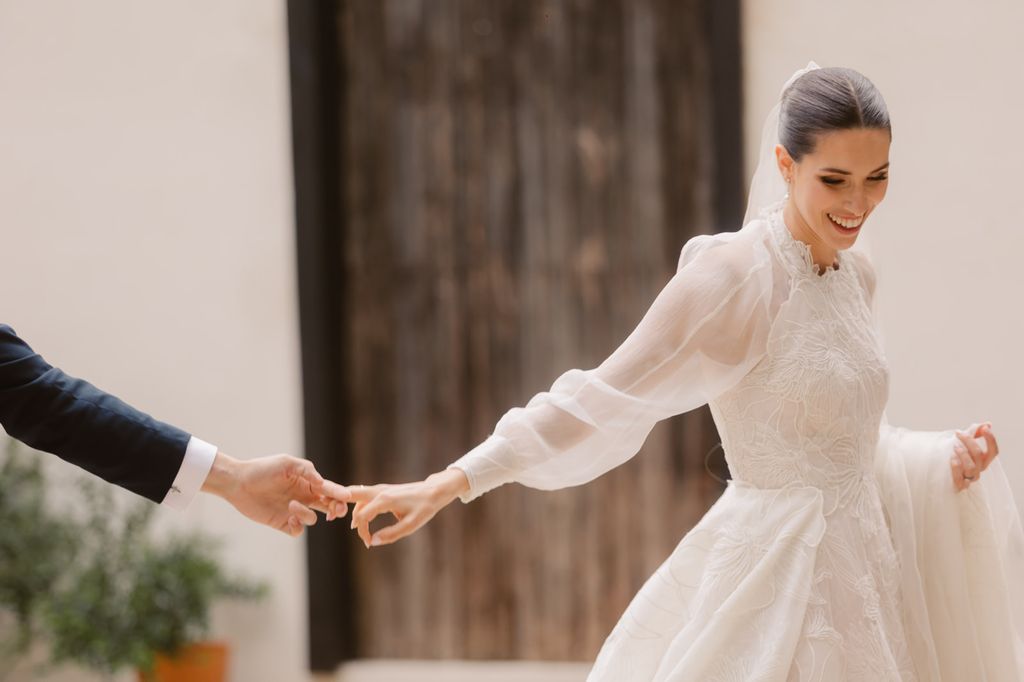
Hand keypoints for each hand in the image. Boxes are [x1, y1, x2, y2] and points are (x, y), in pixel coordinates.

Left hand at [201, 452, 350, 535]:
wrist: (238, 482)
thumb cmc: (263, 469)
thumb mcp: (287, 463)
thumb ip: (307, 471)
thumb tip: (322, 483)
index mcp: (307, 483)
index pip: (329, 489)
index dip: (339, 493)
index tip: (346, 497)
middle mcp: (303, 497)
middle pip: (328, 506)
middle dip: (336, 509)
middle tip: (336, 511)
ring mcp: (293, 511)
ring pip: (312, 519)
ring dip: (306, 513)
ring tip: (291, 504)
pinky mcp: (282, 523)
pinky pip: (298, 530)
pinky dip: (298, 526)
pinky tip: (291, 518)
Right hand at [341, 468, 469, 547]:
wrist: (433, 492)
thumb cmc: (424, 508)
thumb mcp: (411, 525)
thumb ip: (391, 535)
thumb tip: (374, 542)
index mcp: (385, 500)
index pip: (362, 516)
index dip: (362, 532)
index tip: (369, 543)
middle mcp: (379, 491)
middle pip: (351, 494)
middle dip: (337, 504)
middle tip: (328, 517)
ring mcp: (380, 489)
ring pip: (355, 495)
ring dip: (346, 506)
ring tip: (335, 516)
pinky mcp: (381, 491)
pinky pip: (363, 496)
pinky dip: (354, 504)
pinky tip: (353, 517)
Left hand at [951, 422, 998, 491]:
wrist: (940, 474)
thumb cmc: (956, 457)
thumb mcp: (964, 444)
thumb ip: (975, 434)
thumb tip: (987, 424)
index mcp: (983, 460)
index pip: (993, 451)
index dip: (991, 440)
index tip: (984, 428)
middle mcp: (979, 469)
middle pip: (979, 455)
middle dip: (969, 441)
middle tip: (958, 433)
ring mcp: (969, 478)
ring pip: (971, 467)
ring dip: (963, 454)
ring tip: (954, 446)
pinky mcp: (959, 485)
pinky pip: (960, 479)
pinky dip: (956, 468)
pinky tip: (952, 460)